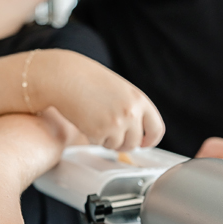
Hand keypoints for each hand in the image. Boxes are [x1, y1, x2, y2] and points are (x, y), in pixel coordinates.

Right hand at [35, 50, 164, 150]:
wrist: (65, 77)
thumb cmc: (87, 80)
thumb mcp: (119, 90)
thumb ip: (131, 108)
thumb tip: (136, 131)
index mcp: (139, 100)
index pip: (156, 128)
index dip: (151, 140)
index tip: (144, 143)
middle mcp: (131, 113)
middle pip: (135, 142)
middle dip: (124, 143)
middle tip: (112, 136)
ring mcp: (116, 124)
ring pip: (118, 146)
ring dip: (107, 140)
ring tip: (95, 123)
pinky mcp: (99, 132)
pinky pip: (100, 144)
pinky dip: (93, 138)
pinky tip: (86, 122)